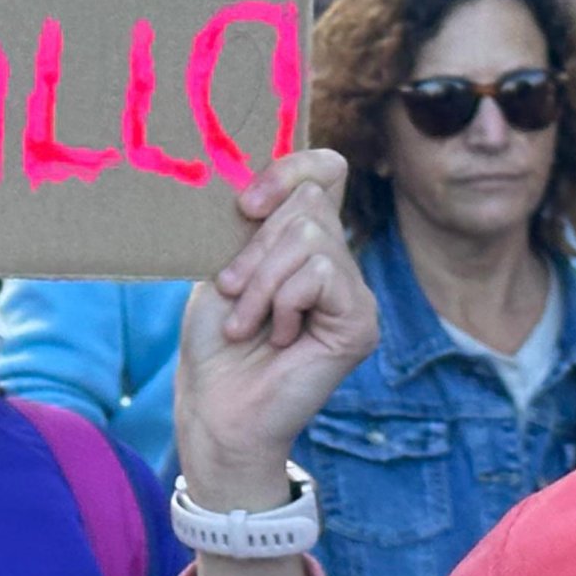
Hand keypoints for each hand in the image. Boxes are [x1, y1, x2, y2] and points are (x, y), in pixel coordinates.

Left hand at [172, 149, 377, 508]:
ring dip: (262, 280)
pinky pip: (322, 274)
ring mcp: (355, 293)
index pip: (326, 170)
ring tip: (245, 321)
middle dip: (257, 245)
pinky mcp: (361, 321)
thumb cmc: (214, 341)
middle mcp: (338, 262)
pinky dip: (283, 300)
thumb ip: (256, 223)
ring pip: (311, 237)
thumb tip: (263, 183)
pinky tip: (277, 336)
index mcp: (306, 242)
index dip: (290, 168)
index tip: (244, 205)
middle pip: (309, 201)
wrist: (216, 407)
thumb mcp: (226, 264)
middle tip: (232, 291)